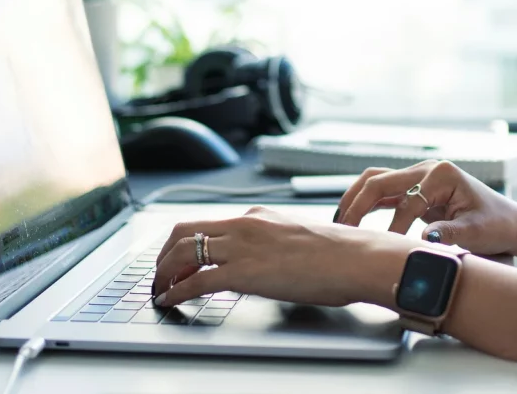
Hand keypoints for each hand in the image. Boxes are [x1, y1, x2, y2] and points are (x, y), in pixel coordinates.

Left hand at [152, 206, 414, 307]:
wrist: (357, 259)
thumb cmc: (338, 253)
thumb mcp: (294, 237)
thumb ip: (269, 243)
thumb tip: (259, 259)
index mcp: (254, 216)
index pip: (205, 223)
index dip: (183, 241)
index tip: (176, 256)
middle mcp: (242, 225)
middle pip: (184, 231)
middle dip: (165, 254)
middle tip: (160, 272)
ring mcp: (241, 247)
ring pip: (183, 253)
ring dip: (164, 272)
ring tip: (159, 288)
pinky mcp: (244, 273)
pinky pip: (197, 281)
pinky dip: (176, 291)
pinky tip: (170, 300)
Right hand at [336, 160, 516, 256]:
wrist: (507, 222)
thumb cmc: (496, 226)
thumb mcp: (478, 232)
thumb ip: (451, 233)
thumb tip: (423, 238)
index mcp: (442, 174)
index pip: (407, 201)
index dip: (394, 227)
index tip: (386, 249)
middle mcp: (425, 169)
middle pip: (379, 180)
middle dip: (358, 205)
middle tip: (344, 230)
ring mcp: (416, 176)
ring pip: (373, 181)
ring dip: (354, 200)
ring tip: (340, 222)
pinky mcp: (410, 187)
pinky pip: (380, 191)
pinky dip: (362, 203)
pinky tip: (350, 220)